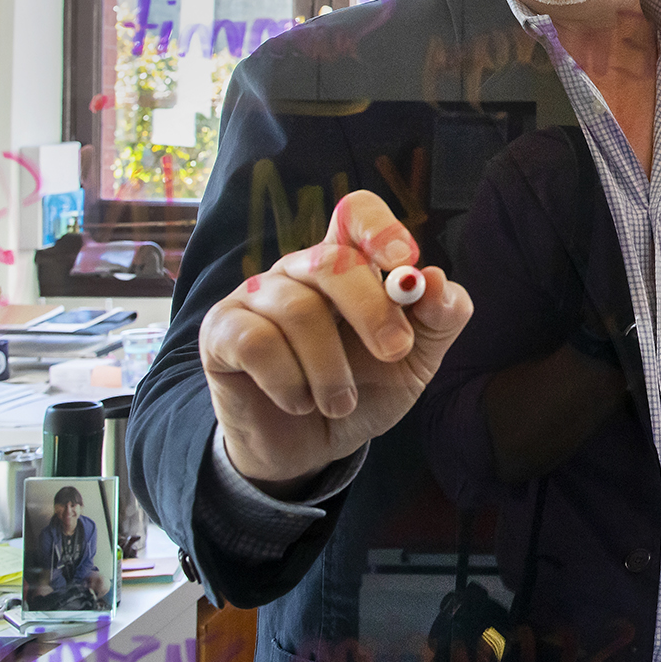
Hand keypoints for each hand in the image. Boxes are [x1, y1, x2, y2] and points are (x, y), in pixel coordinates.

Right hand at [200, 190, 473, 491]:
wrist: (311, 449)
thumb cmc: (363, 390)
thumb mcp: (416, 360)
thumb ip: (439, 318)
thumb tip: (437, 281)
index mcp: (348, 263)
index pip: (357, 212)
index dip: (382, 229)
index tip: (405, 265)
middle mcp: (298, 270)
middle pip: (333, 261)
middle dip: (372, 310)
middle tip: (395, 352)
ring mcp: (255, 296)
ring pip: (298, 310)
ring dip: (331, 369)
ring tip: (340, 402)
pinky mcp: (221, 331)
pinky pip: (257, 342)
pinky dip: (288, 382)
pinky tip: (298, 402)